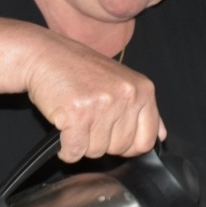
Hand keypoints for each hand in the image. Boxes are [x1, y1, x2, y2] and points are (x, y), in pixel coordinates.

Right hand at [24, 34, 163, 161]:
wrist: (44, 55)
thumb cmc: (79, 70)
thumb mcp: (122, 82)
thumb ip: (144, 110)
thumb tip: (161, 137)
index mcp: (143, 89)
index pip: (146, 140)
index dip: (127, 145)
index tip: (112, 134)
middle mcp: (127, 95)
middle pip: (120, 148)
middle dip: (101, 142)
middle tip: (88, 119)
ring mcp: (103, 104)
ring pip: (96, 151)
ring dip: (81, 143)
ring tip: (75, 117)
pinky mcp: (77, 114)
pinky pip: (74, 151)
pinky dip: (65, 148)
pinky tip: (63, 127)